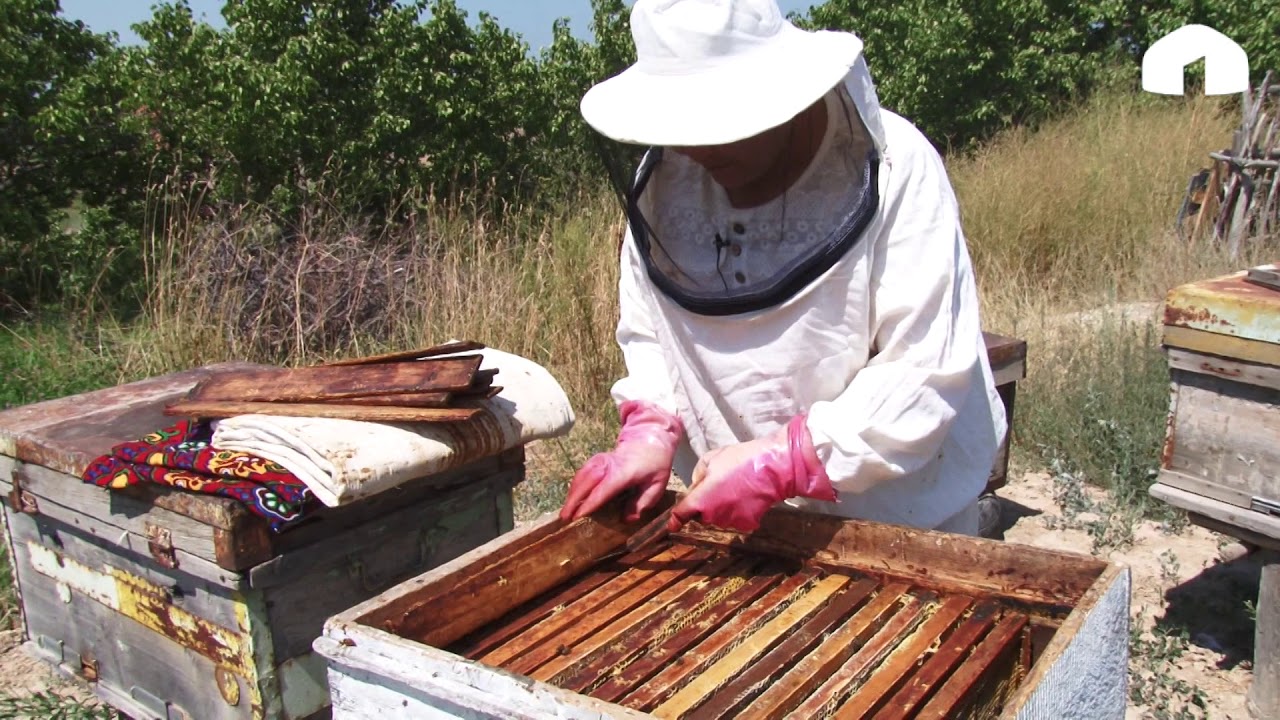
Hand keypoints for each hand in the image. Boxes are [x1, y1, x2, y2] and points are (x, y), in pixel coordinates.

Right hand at [560, 400, 683, 522]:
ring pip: (581, 476)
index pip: (603, 488)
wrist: (650, 438)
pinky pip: (582, 473)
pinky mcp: (596, 460)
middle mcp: (608, 465)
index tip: (579, 516)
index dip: (590, 502)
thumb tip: (627, 519)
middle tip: (565, 518)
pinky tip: (572, 499)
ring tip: (565, 512)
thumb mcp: (657, 485)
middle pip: (586, 481)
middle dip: (573, 500)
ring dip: (571, 494)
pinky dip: (575, 486)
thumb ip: (643, 502)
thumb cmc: (655, 464)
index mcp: (624, 471)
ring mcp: (600, 460)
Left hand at [669, 414, 835, 532]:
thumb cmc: (740, 459)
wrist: (772, 467)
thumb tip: (697, 486)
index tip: (672, 524)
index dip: (675, 520)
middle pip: (701, 515)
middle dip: (704, 504)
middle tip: (717, 486)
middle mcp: (713, 516)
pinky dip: (737, 511)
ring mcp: (730, 522)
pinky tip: (745, 497)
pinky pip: (735, 519)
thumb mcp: (711, 458)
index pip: (681, 515)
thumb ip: (698, 475)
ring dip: (720, 508)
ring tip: (734, 488)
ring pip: (718, 518)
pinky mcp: (747, 525)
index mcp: (701, 500)